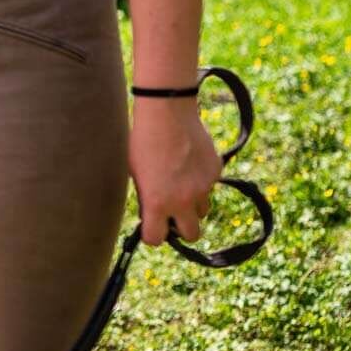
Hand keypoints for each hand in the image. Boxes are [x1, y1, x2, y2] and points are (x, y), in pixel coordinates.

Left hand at [128, 96, 223, 245]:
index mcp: (157, 203)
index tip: (150, 226)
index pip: (156, 239)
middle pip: (192, 235)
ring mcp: (203, 187)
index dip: (152, 234)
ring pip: (203, 210)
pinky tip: (189, 162)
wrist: (166, 112)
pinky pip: (210, 186)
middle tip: (172, 215)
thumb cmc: (142, 139)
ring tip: (179, 184)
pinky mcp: (215, 172)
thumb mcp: (135, 172)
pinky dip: (201, 181)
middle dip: (181, 229)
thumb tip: (151, 211)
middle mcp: (183, 200)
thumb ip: (146, 196)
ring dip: (193, 205)